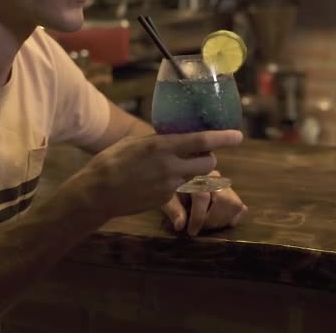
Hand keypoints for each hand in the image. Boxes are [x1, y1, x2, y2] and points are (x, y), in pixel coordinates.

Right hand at [70, 130, 242, 218]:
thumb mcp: (135, 143)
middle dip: (210, 158)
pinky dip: (174, 184)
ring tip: (175, 167)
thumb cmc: (111, 161)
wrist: (97, 193)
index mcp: (162, 146)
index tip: (238, 136)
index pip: (202, 141)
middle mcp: (170, 166)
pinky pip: (178, 189)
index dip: (223, 138)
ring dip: (193, 172)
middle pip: (208, 163)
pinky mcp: (165, 199)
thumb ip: (158, 141)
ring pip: (195, 177)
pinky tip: (155, 182)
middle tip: (203, 155)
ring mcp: (169, 186)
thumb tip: (172, 138)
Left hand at [161, 170, 247, 235]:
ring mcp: (224, 184)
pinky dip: (235, 217)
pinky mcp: (231, 192)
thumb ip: (174, 210)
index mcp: (196, 175)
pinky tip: (225, 223)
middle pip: (223, 200)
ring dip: (223, 220)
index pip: (202, 196)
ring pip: (234, 203)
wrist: (179, 175)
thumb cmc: (172, 188)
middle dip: (212, 220)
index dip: (198, 217)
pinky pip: (239, 205)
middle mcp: (214, 176)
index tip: (192, 232)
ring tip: (210, 225)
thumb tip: (180, 225)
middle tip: (202, 228)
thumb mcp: (167, 197)